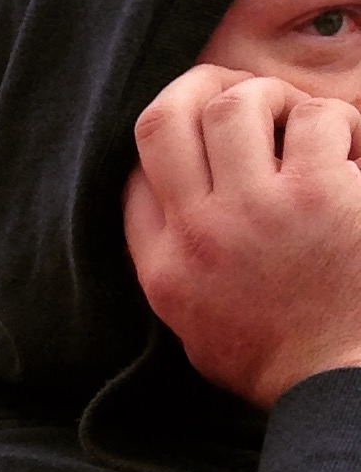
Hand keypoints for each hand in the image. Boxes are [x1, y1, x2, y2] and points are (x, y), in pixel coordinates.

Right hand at [126, 66, 360, 407]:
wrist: (339, 382)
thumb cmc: (275, 360)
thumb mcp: (189, 324)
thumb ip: (167, 266)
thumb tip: (160, 205)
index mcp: (163, 267)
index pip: (132, 175)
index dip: (166, 145)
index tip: (202, 148)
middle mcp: (198, 232)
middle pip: (165, 119)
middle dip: (202, 89)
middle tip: (240, 96)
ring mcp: (258, 210)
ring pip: (240, 102)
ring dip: (273, 99)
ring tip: (299, 125)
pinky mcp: (323, 195)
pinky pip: (318, 119)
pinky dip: (337, 123)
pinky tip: (348, 151)